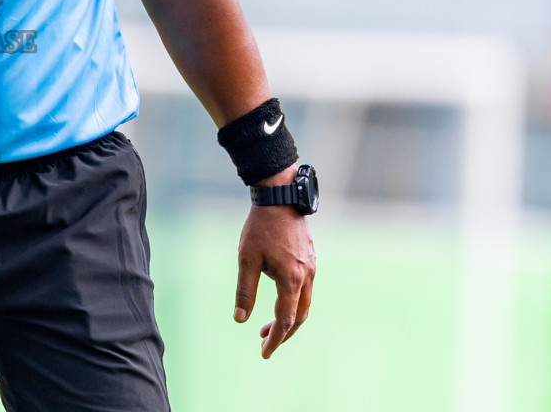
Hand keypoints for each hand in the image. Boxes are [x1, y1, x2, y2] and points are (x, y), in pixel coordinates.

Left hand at [234, 191, 314, 358]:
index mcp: (291, 280)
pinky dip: (292, 302)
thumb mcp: (246, 259)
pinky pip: (305, 290)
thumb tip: (239, 319)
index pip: (285, 320)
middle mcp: (306, 276)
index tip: (264, 352)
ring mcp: (311, 268)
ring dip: (287, 318)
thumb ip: (245, 291)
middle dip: (282, 333)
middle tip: (263, 342)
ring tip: (266, 325)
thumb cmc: (260, 228)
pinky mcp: (309, 260)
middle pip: (298, 316)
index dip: (275, 339)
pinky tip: (278, 300)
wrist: (280, 198)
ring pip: (304, 304)